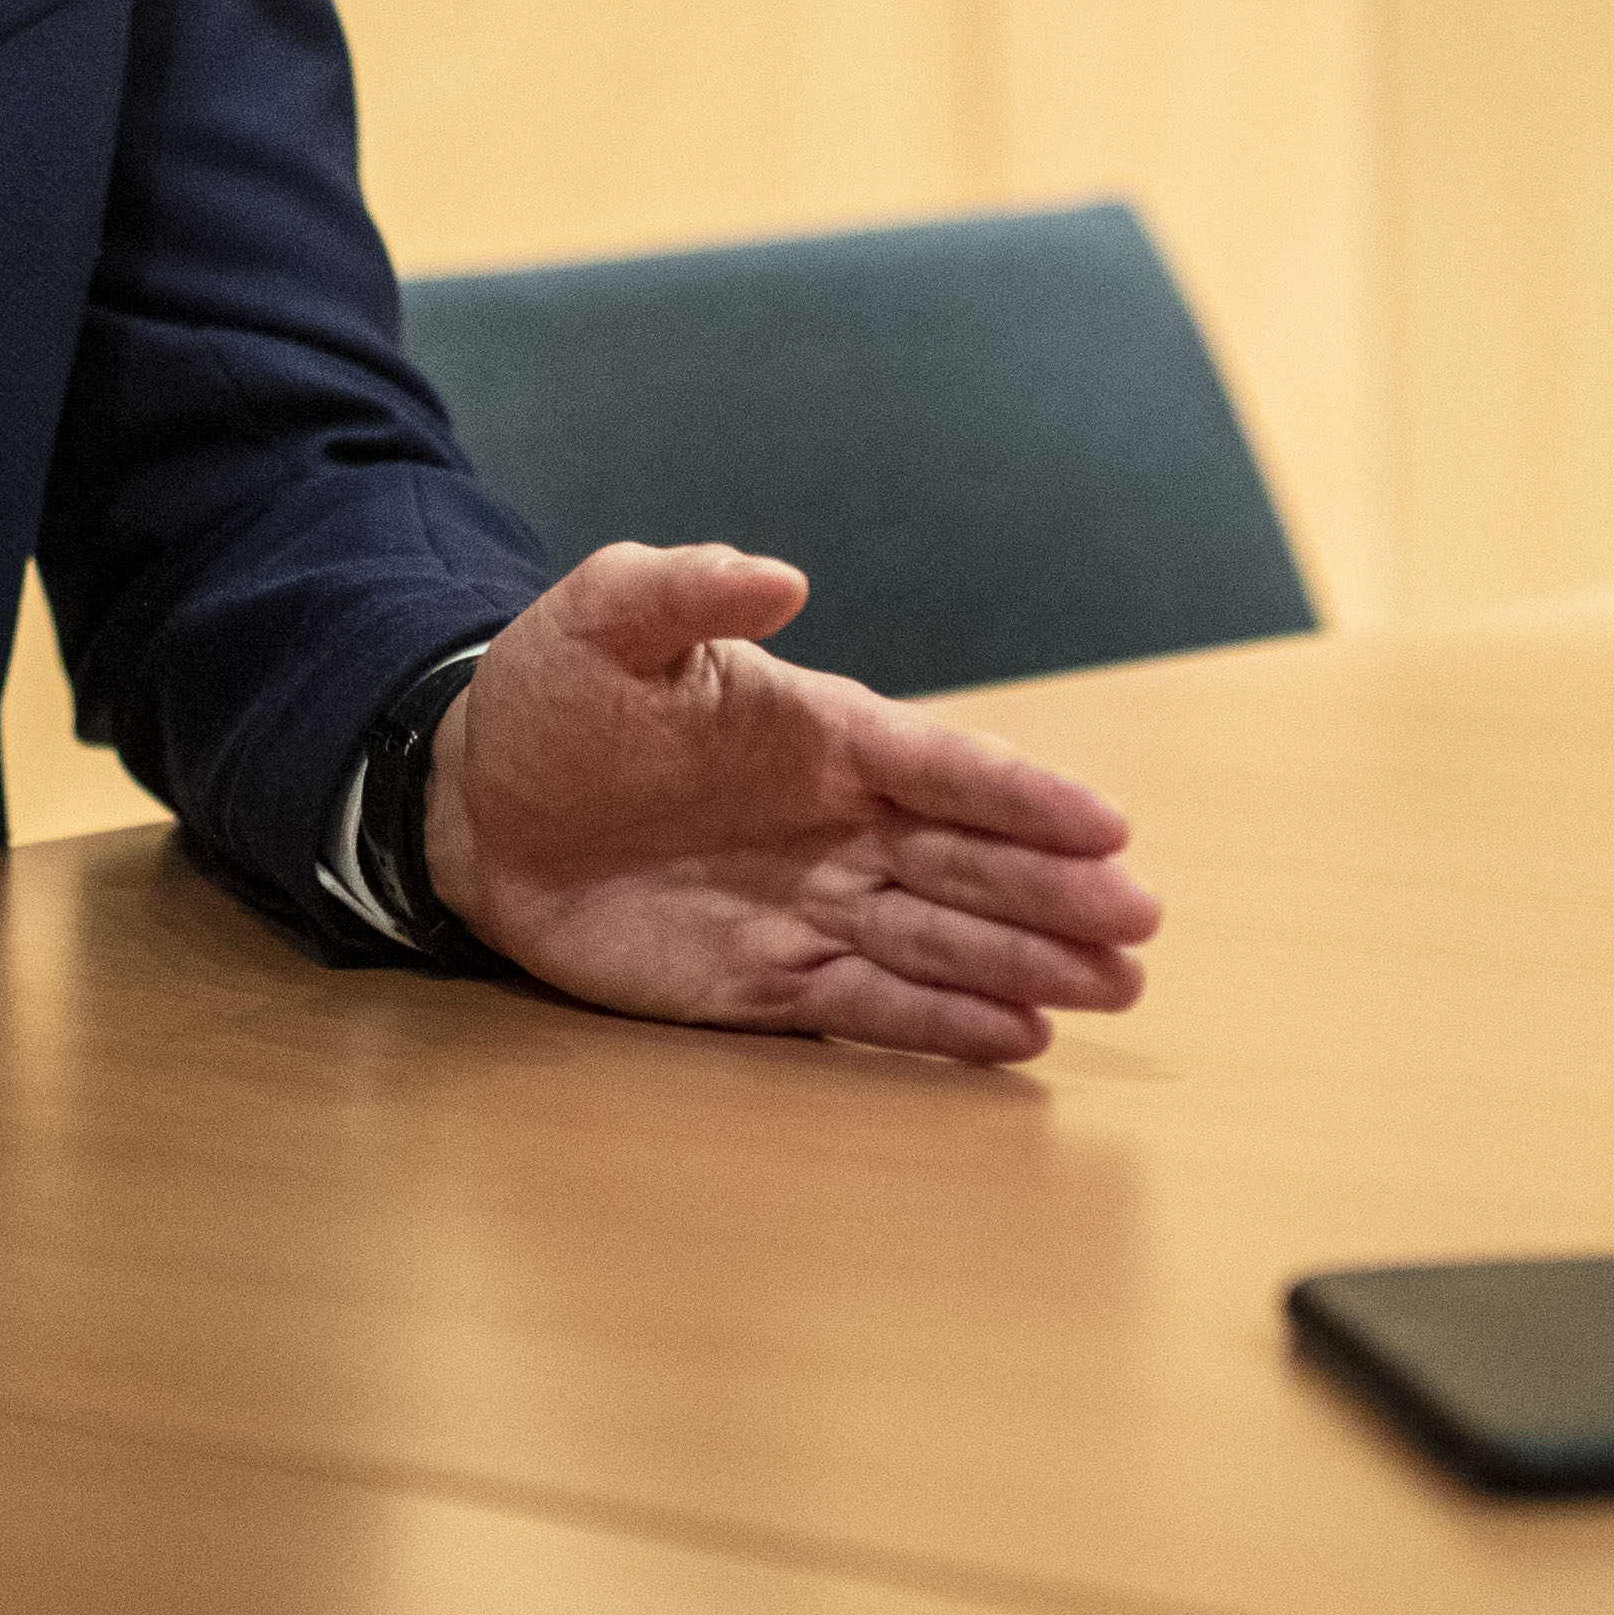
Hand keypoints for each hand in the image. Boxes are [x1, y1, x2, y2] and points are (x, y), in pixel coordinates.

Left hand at [424, 542, 1156, 1063]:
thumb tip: (778, 575)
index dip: (1025, 796)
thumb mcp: (608, 617)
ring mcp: (810, 904)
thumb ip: (689, 589)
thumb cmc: (552, 695)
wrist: (473, 800)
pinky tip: (1017, 1038)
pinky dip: (940, 1026)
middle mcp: (838, 825)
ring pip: (939, 941)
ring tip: (1113, 989)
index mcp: (822, 734)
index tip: (1110, 824)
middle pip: (967, 862)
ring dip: (1025, 965)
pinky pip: (867, 1005)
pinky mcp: (764, 979)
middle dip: (1054, 893)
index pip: (944, 766)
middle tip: (1139, 923)